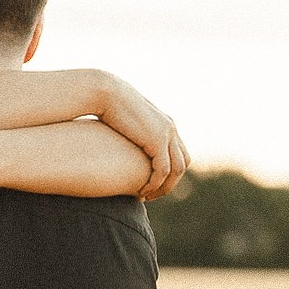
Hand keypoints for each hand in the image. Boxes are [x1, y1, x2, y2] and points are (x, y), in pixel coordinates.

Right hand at [89, 72, 190, 200]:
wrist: (105, 92)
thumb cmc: (106, 106)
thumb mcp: (122, 120)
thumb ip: (129, 132)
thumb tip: (121, 142)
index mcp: (165, 124)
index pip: (178, 153)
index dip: (169, 172)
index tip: (152, 184)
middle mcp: (170, 128)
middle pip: (183, 162)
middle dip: (171, 182)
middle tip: (154, 194)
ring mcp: (167, 133)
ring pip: (177, 169)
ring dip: (165, 186)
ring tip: (149, 196)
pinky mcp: (157, 140)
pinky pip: (163, 169)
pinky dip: (155, 183)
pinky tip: (142, 191)